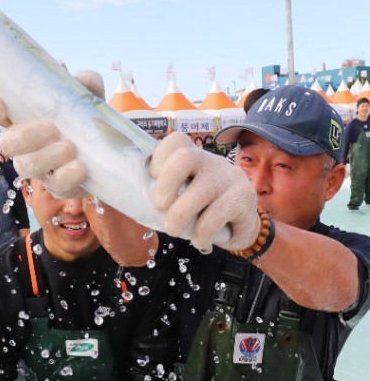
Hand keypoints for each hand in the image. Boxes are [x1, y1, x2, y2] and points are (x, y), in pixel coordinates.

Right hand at [0, 70, 103, 198]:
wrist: (109, 152)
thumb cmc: (86, 121)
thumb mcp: (87, 98)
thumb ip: (85, 84)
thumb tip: (85, 79)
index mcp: (26, 119)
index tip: (2, 102)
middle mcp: (25, 146)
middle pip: (8, 143)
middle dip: (27, 136)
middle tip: (52, 129)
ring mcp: (40, 169)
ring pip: (27, 166)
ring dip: (47, 156)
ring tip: (70, 147)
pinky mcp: (58, 187)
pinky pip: (56, 186)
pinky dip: (68, 175)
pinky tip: (80, 167)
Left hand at [150, 132, 259, 252]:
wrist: (241, 226)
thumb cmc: (203, 211)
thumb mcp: (184, 197)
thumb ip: (167, 194)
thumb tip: (136, 202)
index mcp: (195, 158)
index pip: (177, 141)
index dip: (160, 156)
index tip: (152, 177)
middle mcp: (213, 162)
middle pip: (186, 158)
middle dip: (166, 184)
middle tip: (160, 206)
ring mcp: (230, 178)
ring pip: (201, 190)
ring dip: (180, 215)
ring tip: (174, 230)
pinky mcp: (244, 198)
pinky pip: (217, 214)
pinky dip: (201, 232)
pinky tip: (199, 239)